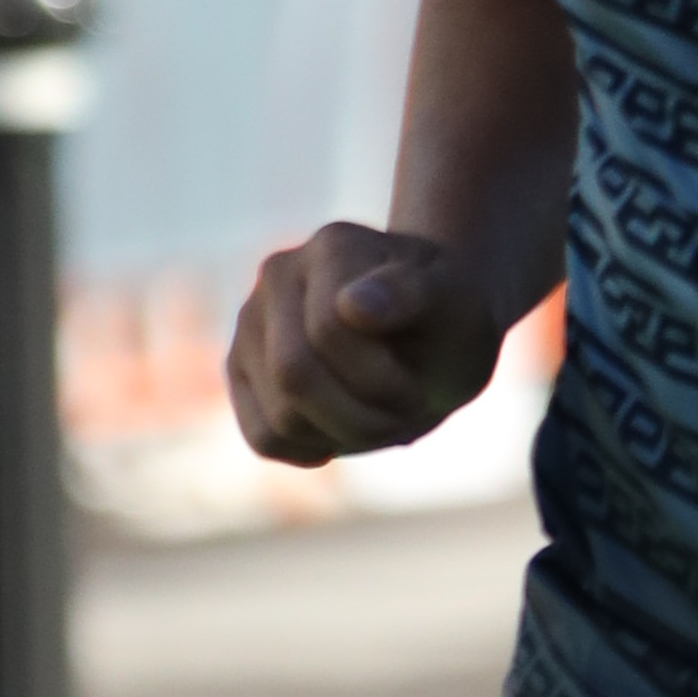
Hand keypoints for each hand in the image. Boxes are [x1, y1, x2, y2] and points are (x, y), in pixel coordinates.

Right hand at [227, 225, 503, 466]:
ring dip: (344, 436)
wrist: (428, 332)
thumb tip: (351, 306)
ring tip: (379, 417)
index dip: (383, 381)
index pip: (330, 332)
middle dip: (361, 416)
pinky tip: (344, 431)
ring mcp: (252, 321)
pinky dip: (311, 450)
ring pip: (279, 417)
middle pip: (294, 374)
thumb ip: (411, 295)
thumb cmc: (447, 320)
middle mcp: (279, 274)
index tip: (422, 388)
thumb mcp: (455, 305)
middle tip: (404, 414)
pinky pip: (264, 437)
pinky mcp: (241, 368)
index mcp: (333, 246)